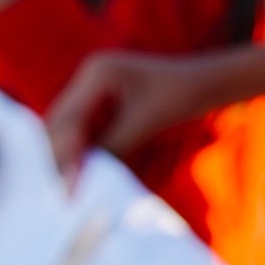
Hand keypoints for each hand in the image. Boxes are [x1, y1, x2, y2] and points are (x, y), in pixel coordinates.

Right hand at [47, 50, 209, 174]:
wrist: (205, 83)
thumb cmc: (182, 96)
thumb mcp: (146, 122)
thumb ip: (112, 145)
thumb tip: (79, 177)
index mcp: (98, 71)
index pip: (69, 118)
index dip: (65, 154)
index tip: (67, 187)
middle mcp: (88, 76)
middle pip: (60, 123)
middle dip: (59, 157)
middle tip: (62, 193)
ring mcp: (92, 88)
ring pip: (68, 129)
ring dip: (67, 157)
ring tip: (67, 189)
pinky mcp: (100, 102)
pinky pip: (83, 131)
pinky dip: (81, 152)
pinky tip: (80, 175)